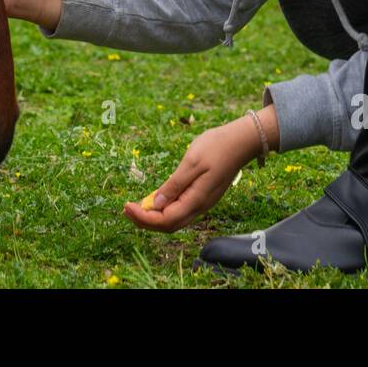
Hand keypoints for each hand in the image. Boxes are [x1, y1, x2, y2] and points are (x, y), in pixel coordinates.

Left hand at [123, 116, 263, 232]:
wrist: (241, 141)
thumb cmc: (216, 147)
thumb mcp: (191, 162)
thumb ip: (174, 185)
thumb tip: (155, 205)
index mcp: (196, 199)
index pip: (165, 220)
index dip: (143, 217)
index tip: (126, 206)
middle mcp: (200, 206)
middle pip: (168, 225)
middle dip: (145, 221)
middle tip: (125, 209)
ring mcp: (202, 202)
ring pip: (174, 220)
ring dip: (153, 217)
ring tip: (135, 207)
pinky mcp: (203, 196)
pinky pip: (181, 210)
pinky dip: (164, 209)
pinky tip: (154, 200)